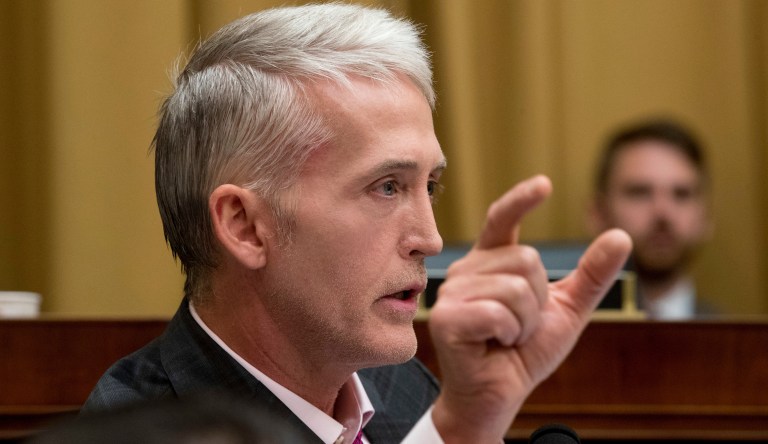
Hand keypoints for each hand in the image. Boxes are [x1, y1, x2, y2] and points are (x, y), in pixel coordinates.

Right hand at [428, 175, 631, 442]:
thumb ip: (590, 275)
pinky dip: (509, 334)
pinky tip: (494, 344)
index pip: (503, 220)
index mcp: (491, 262)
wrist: (500, 394)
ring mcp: (453, 293)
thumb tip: (622, 235)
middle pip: (528, 261)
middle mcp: (467, 270)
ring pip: (516, 288)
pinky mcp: (447, 318)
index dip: (521, 199)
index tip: (545, 184)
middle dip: (539, 301)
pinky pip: (498, 313)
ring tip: (506, 337)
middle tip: (519, 326)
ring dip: (525, 323)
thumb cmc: (524, 351)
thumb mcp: (566, 310)